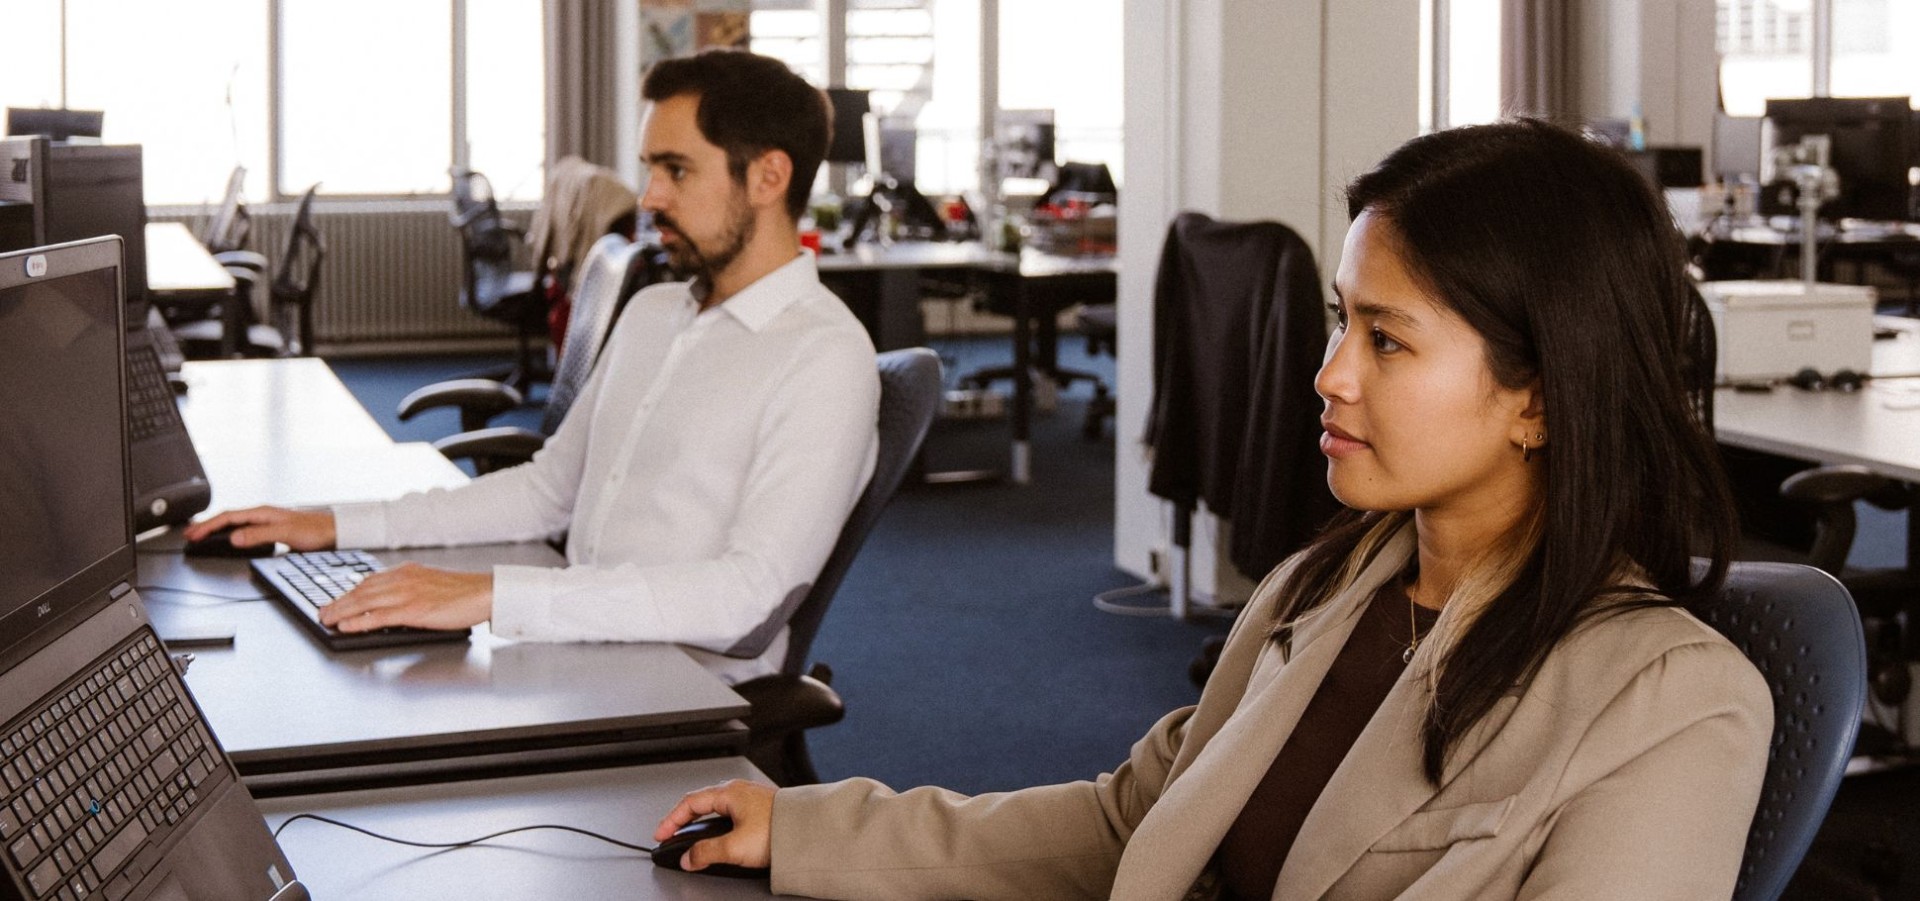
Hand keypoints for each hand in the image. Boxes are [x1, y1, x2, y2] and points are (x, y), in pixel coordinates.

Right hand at [184, 506, 335, 551]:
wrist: (334, 532)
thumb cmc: (315, 530)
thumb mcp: (286, 533)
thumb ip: (260, 534)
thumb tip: (235, 537)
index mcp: (263, 513)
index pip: (228, 517)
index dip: (209, 526)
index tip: (194, 534)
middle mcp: (263, 515)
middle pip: (228, 518)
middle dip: (207, 525)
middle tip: (189, 534)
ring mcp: (267, 521)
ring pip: (235, 523)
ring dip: (217, 529)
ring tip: (201, 535)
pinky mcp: (272, 530)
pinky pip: (244, 529)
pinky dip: (230, 533)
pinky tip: (228, 538)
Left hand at [317, 563, 492, 631]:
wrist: (485, 592)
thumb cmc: (464, 592)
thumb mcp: (431, 584)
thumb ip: (411, 589)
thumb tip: (393, 605)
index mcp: (408, 572)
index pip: (370, 581)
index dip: (349, 592)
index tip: (337, 600)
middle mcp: (404, 579)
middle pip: (361, 590)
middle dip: (338, 602)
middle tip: (323, 612)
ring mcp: (408, 594)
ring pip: (364, 601)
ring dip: (341, 611)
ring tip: (327, 619)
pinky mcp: (414, 610)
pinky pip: (379, 616)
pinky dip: (359, 621)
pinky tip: (346, 626)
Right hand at [654, 780, 775, 872]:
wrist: (810, 831)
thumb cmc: (779, 830)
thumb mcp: (734, 846)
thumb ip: (706, 853)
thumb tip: (688, 858)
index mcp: (729, 792)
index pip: (689, 803)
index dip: (671, 820)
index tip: (661, 834)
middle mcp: (739, 791)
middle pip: (702, 803)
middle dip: (684, 821)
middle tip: (673, 836)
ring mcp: (751, 798)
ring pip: (717, 809)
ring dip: (702, 824)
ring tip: (695, 840)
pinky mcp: (762, 810)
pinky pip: (731, 815)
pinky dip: (718, 826)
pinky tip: (721, 838)